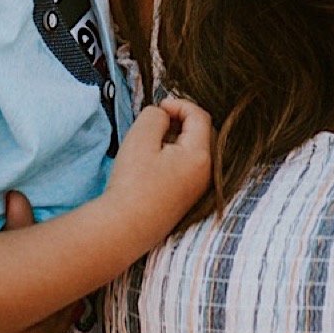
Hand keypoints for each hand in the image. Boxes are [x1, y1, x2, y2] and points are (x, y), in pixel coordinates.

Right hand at [98, 96, 213, 243]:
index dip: (180, 104)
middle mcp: (207, 173)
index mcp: (201, 155)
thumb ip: (156, 116)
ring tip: (153, 140)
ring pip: (196, 150)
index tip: (159, 106)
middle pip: (203, 133)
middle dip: (182, 120)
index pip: (200, 116)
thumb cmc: (133, 182)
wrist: (125, 228)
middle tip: (158, 120)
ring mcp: (199, 188)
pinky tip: (155, 161)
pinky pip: (190, 167)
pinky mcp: (188, 199)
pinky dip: (177, 155)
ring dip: (179, 138)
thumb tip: (164, 117)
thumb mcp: (141, 137)